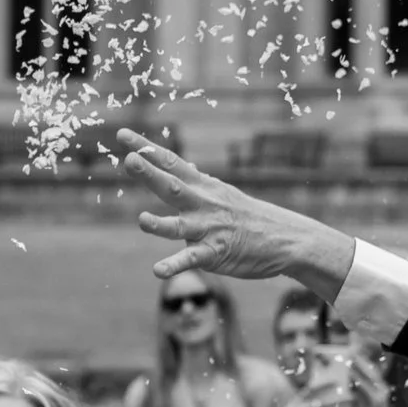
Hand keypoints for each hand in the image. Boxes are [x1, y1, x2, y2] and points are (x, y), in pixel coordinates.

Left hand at [122, 132, 356, 296]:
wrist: (286, 239)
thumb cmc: (248, 216)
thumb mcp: (224, 193)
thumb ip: (200, 183)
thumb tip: (188, 167)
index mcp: (202, 187)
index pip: (170, 162)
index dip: (145, 149)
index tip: (121, 136)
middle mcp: (203, 204)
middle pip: (172, 187)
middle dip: (150, 175)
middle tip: (129, 160)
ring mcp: (208, 229)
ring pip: (180, 225)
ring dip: (160, 223)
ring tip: (142, 220)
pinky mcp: (215, 254)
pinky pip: (192, 259)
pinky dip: (174, 265)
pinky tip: (158, 271)